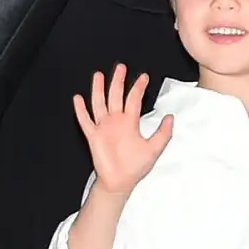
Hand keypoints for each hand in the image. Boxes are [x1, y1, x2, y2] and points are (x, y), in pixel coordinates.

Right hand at [73, 66, 172, 194]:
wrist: (120, 181)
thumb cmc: (136, 166)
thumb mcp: (154, 149)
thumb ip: (163, 133)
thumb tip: (170, 117)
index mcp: (130, 122)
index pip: (134, 100)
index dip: (139, 88)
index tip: (144, 77)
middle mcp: (116, 121)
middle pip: (116, 96)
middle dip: (118, 81)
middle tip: (121, 67)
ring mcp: (104, 127)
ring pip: (100, 103)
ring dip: (99, 89)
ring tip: (98, 75)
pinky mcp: (93, 136)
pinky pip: (85, 121)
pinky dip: (81, 110)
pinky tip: (78, 98)